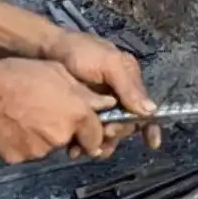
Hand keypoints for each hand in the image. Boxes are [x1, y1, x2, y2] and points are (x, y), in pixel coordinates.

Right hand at [0, 57, 114, 164]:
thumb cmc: (19, 75)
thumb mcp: (59, 73)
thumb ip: (85, 93)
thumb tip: (107, 103)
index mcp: (76, 115)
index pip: (96, 136)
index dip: (91, 133)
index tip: (85, 132)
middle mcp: (60, 136)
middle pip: (67, 140)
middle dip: (60, 131)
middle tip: (42, 113)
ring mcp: (37, 150)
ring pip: (44, 147)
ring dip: (38, 137)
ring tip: (22, 116)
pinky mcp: (15, 158)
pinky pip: (21, 152)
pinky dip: (18, 143)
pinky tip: (8, 126)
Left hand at [52, 30, 161, 152]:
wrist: (45, 49)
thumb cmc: (80, 51)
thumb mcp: (107, 63)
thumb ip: (128, 87)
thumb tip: (152, 110)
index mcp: (129, 82)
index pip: (144, 109)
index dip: (150, 127)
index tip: (152, 144)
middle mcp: (117, 96)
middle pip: (125, 124)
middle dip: (116, 132)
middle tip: (105, 132)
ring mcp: (98, 106)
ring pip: (105, 133)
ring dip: (98, 143)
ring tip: (86, 148)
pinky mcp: (80, 114)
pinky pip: (86, 134)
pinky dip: (82, 143)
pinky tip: (74, 149)